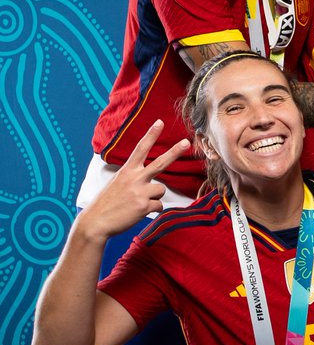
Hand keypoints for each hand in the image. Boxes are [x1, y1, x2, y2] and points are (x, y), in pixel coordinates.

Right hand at [80, 122, 189, 241]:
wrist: (96, 221)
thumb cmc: (107, 203)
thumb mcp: (117, 183)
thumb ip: (134, 178)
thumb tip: (153, 185)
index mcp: (126, 171)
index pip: (140, 149)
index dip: (151, 135)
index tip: (160, 123)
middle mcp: (134, 178)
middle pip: (160, 163)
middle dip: (174, 152)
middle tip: (186, 142)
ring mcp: (140, 192)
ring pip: (161, 190)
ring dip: (153, 197)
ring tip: (137, 202)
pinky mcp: (144, 206)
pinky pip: (159, 206)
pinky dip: (151, 209)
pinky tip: (137, 211)